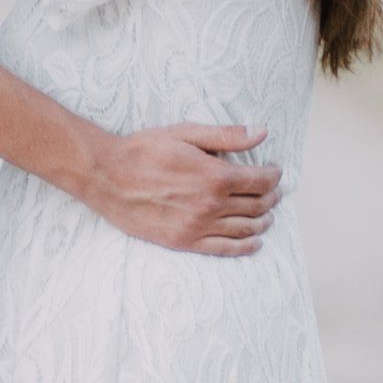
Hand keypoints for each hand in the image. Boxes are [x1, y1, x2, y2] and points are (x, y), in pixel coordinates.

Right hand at [81, 125, 279, 255]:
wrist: (107, 177)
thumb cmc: (144, 150)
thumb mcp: (186, 133)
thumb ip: (226, 136)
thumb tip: (262, 133)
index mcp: (214, 176)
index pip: (260, 181)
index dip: (274, 176)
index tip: (275, 172)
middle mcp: (210, 205)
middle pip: (257, 205)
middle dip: (271, 197)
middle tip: (274, 192)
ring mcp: (198, 226)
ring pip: (245, 228)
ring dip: (263, 221)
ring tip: (268, 215)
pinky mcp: (184, 241)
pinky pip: (224, 249)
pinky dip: (245, 246)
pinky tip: (255, 242)